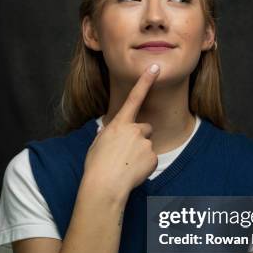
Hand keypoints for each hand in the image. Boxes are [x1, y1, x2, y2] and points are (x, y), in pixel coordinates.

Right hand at [83, 63, 160, 198]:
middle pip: (145, 128)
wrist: (105, 185)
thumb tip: (109, 134)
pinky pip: (151, 160)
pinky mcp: (152, 157)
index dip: (145, 81)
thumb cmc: (96, 166)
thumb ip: (107, 135)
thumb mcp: (97, 144)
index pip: (134, 97)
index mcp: (118, 124)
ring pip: (147, 146)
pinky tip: (132, 172)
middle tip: (126, 152)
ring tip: (125, 165)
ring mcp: (145, 143)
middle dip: (140, 138)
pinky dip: (144, 166)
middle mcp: (134, 130)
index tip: (155, 68)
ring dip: (140, 154)